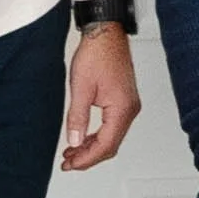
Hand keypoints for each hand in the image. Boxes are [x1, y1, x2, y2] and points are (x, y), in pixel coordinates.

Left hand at [61, 23, 141, 171]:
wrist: (106, 33)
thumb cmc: (97, 54)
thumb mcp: (81, 88)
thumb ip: (78, 118)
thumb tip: (75, 141)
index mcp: (122, 109)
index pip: (105, 145)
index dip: (86, 158)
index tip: (71, 164)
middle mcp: (130, 110)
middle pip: (111, 145)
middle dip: (89, 157)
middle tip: (68, 162)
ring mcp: (129, 105)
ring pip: (112, 137)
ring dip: (92, 147)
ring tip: (72, 152)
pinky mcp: (124, 101)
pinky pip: (113, 126)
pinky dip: (98, 135)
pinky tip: (84, 138)